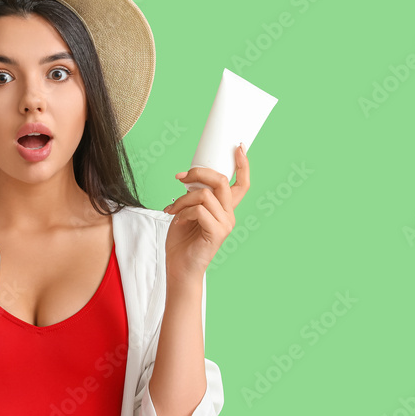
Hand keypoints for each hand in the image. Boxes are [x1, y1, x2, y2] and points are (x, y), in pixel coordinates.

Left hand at [162, 145, 250, 282]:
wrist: (179, 268)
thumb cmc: (182, 241)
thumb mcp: (187, 211)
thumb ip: (194, 195)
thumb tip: (189, 177)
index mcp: (224, 209)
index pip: (241, 184)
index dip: (242, 165)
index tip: (238, 147)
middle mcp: (229, 215)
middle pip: (222, 181)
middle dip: (198, 173)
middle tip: (180, 178)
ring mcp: (225, 224)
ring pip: (205, 194)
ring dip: (182, 199)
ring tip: (172, 209)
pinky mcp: (217, 233)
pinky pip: (199, 210)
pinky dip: (183, 212)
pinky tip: (177, 221)